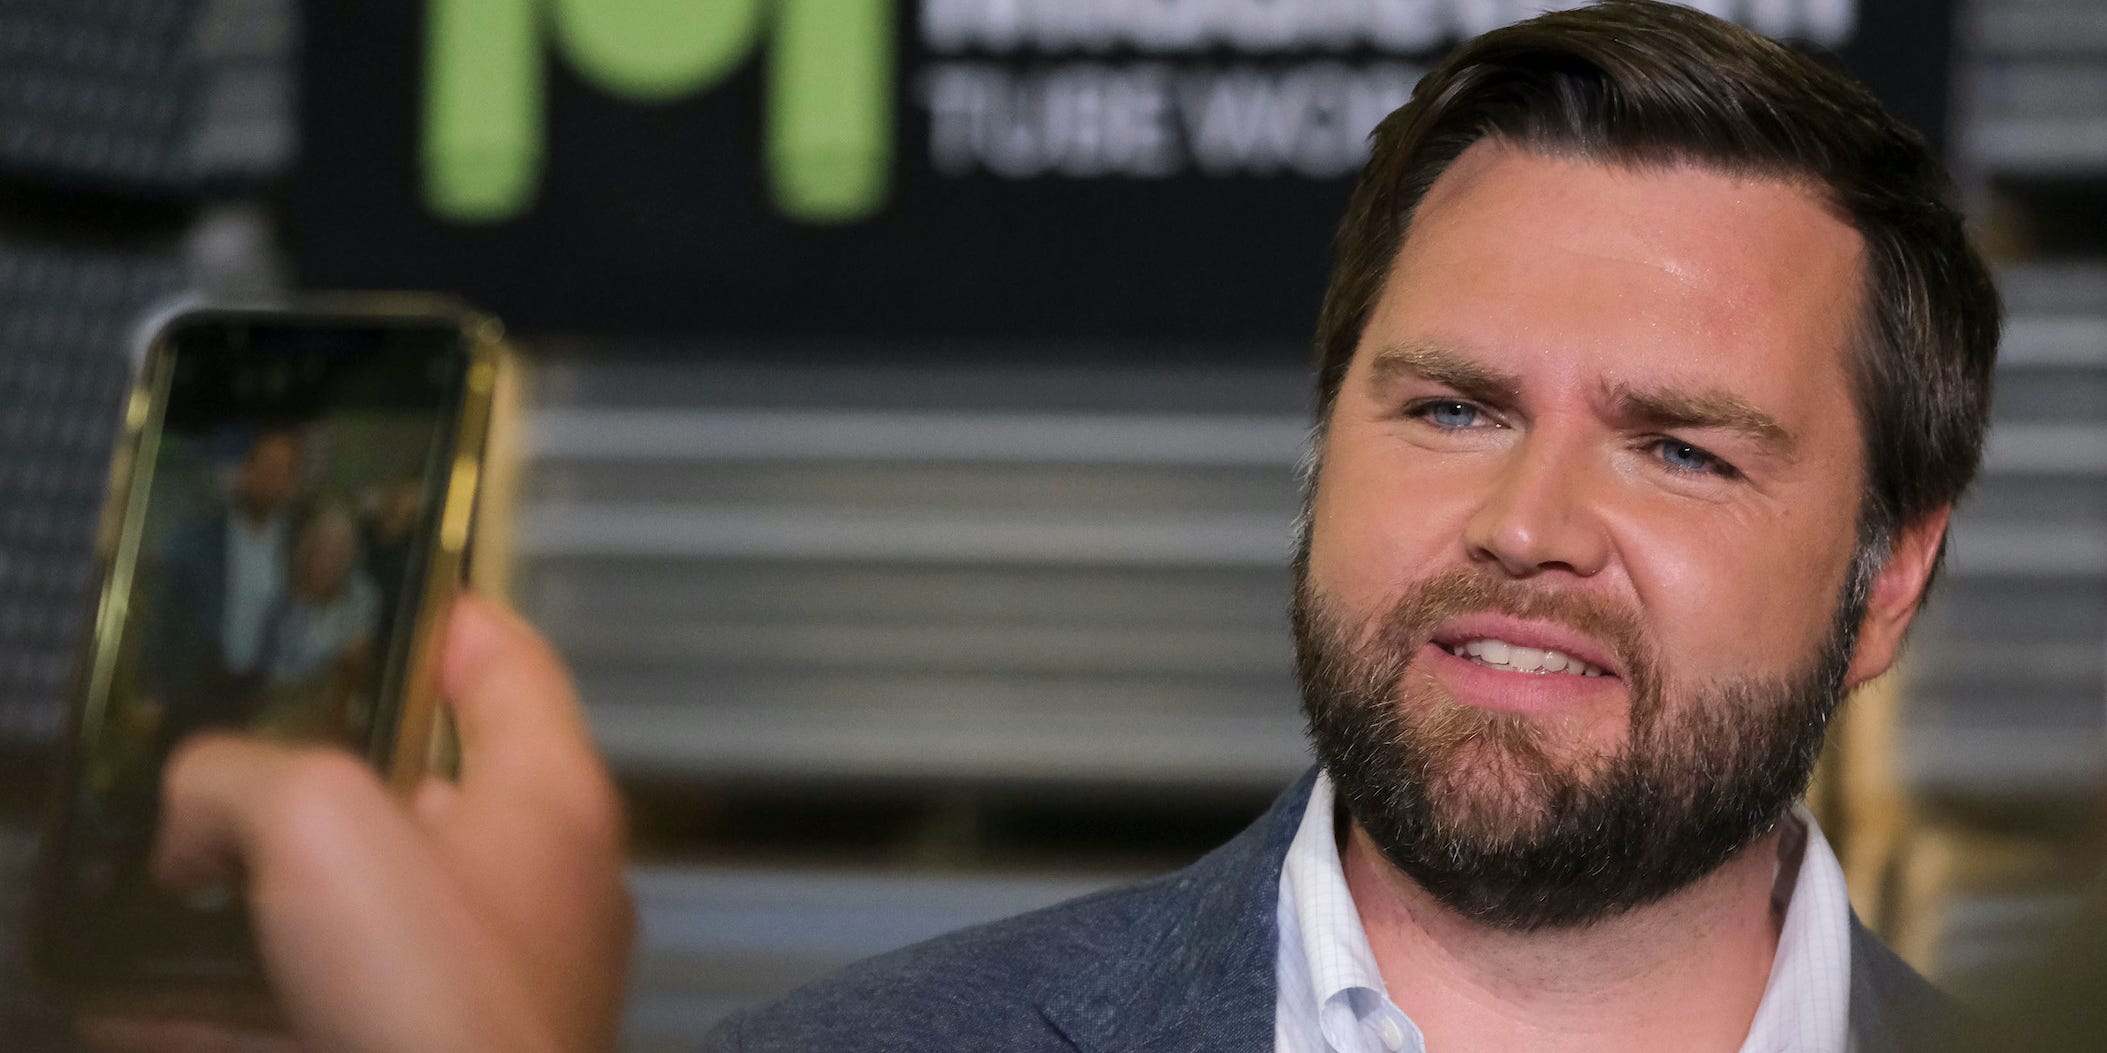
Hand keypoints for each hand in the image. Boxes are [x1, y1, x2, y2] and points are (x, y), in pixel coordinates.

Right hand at [83, 596, 632, 1052]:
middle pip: (427, 782)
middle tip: (223, 752)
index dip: (430, 611)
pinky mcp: (439, 1046)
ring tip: (178, 875)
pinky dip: (256, 997)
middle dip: (316, 768)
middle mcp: (540, 883)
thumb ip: (251, 777)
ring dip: (275, 888)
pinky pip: (335, 1004)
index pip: (506, 658)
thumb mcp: (322, 826)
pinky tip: (162, 1000)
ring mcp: (496, 980)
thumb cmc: (435, 1005)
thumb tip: (202, 807)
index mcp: (550, 798)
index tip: (357, 591)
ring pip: (370, 901)